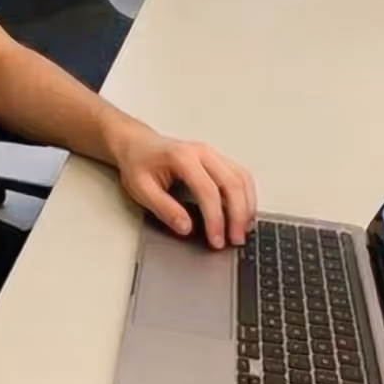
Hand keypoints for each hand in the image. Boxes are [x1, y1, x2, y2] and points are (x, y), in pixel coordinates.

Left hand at [109, 118, 256, 249]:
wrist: (136, 144)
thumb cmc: (138, 163)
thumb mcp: (141, 189)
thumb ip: (164, 209)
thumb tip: (186, 227)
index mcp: (182, 157)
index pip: (208, 190)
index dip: (215, 219)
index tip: (216, 240)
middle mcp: (202, 152)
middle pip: (232, 183)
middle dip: (238, 215)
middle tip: (235, 239)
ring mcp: (212, 154)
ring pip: (241, 178)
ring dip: (247, 205)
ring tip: (243, 230)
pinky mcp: (217, 159)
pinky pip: (240, 175)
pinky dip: (247, 195)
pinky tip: (244, 213)